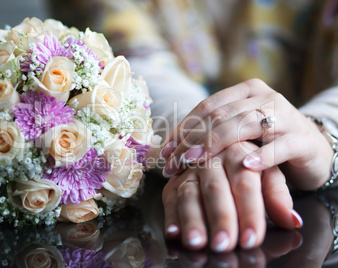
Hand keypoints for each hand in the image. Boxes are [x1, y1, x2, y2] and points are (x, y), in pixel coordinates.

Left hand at [161, 79, 332, 189]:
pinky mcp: (301, 139)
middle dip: (192, 141)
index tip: (165, 151)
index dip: (183, 128)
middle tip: (172, 163)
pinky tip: (244, 166)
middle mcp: (264, 98)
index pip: (207, 106)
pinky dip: (260, 157)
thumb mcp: (236, 133)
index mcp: (245, 91)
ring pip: (244, 126)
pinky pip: (278, 146)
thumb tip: (167, 147)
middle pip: (221, 116)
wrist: (311, 149)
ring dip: (215, 146)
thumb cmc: (265, 142)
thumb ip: (210, 133)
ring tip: (193, 163)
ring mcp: (285, 116)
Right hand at [162, 141, 301, 251]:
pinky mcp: (174, 179)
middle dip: (220, 218)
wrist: (223, 141)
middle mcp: (211, 158)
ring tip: (196, 242)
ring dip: (191, 219)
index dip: (249, 212)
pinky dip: (170, 215)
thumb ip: (278, 196)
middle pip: (215, 189)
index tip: (252, 238)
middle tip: (224, 244)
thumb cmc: (249, 164)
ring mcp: (189, 169)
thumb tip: (292, 220)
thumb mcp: (269, 175)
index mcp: (238, 153)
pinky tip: (173, 233)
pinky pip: (169, 196)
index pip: (245, 184)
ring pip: (188, 193)